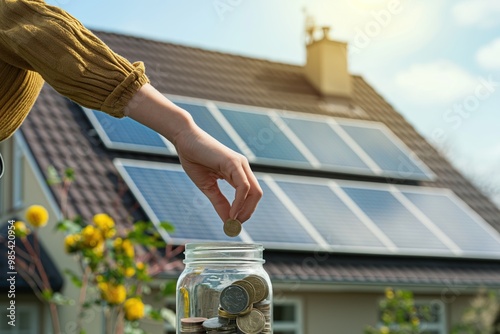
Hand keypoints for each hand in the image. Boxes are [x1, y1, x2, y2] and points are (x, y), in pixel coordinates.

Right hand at [126, 84, 261, 222]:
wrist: (184, 140)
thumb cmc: (194, 160)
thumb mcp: (208, 186)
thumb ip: (219, 202)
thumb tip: (228, 222)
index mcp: (238, 172)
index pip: (251, 195)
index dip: (245, 211)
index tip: (234, 224)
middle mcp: (243, 167)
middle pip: (257, 195)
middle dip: (248, 213)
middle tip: (236, 226)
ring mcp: (240, 164)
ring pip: (254, 192)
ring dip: (245, 210)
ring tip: (233, 221)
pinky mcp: (234, 162)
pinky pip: (243, 187)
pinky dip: (240, 202)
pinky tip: (231, 212)